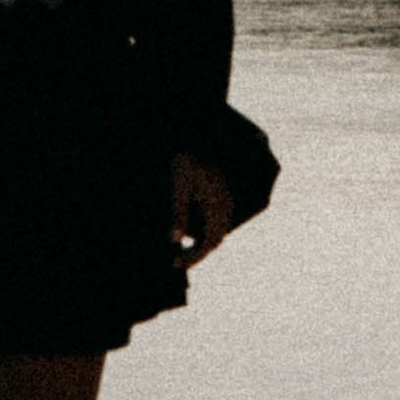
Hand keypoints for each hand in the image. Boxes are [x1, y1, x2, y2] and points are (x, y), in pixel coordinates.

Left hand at [169, 150, 233, 267]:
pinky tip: (190, 227)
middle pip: (215, 240)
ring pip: (217, 231)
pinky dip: (205, 230)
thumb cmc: (187, 159)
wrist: (198, 135)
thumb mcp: (178, 185)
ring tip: (181, 247)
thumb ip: (177, 212)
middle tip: (177, 260)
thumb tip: (173, 240)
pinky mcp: (222, 195)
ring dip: (202, 242)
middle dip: (197, 253)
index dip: (193, 257)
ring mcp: (226, 201)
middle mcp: (225, 206)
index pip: (207, 243)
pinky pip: (218, 220)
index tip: (175, 264)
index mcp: (216, 207)